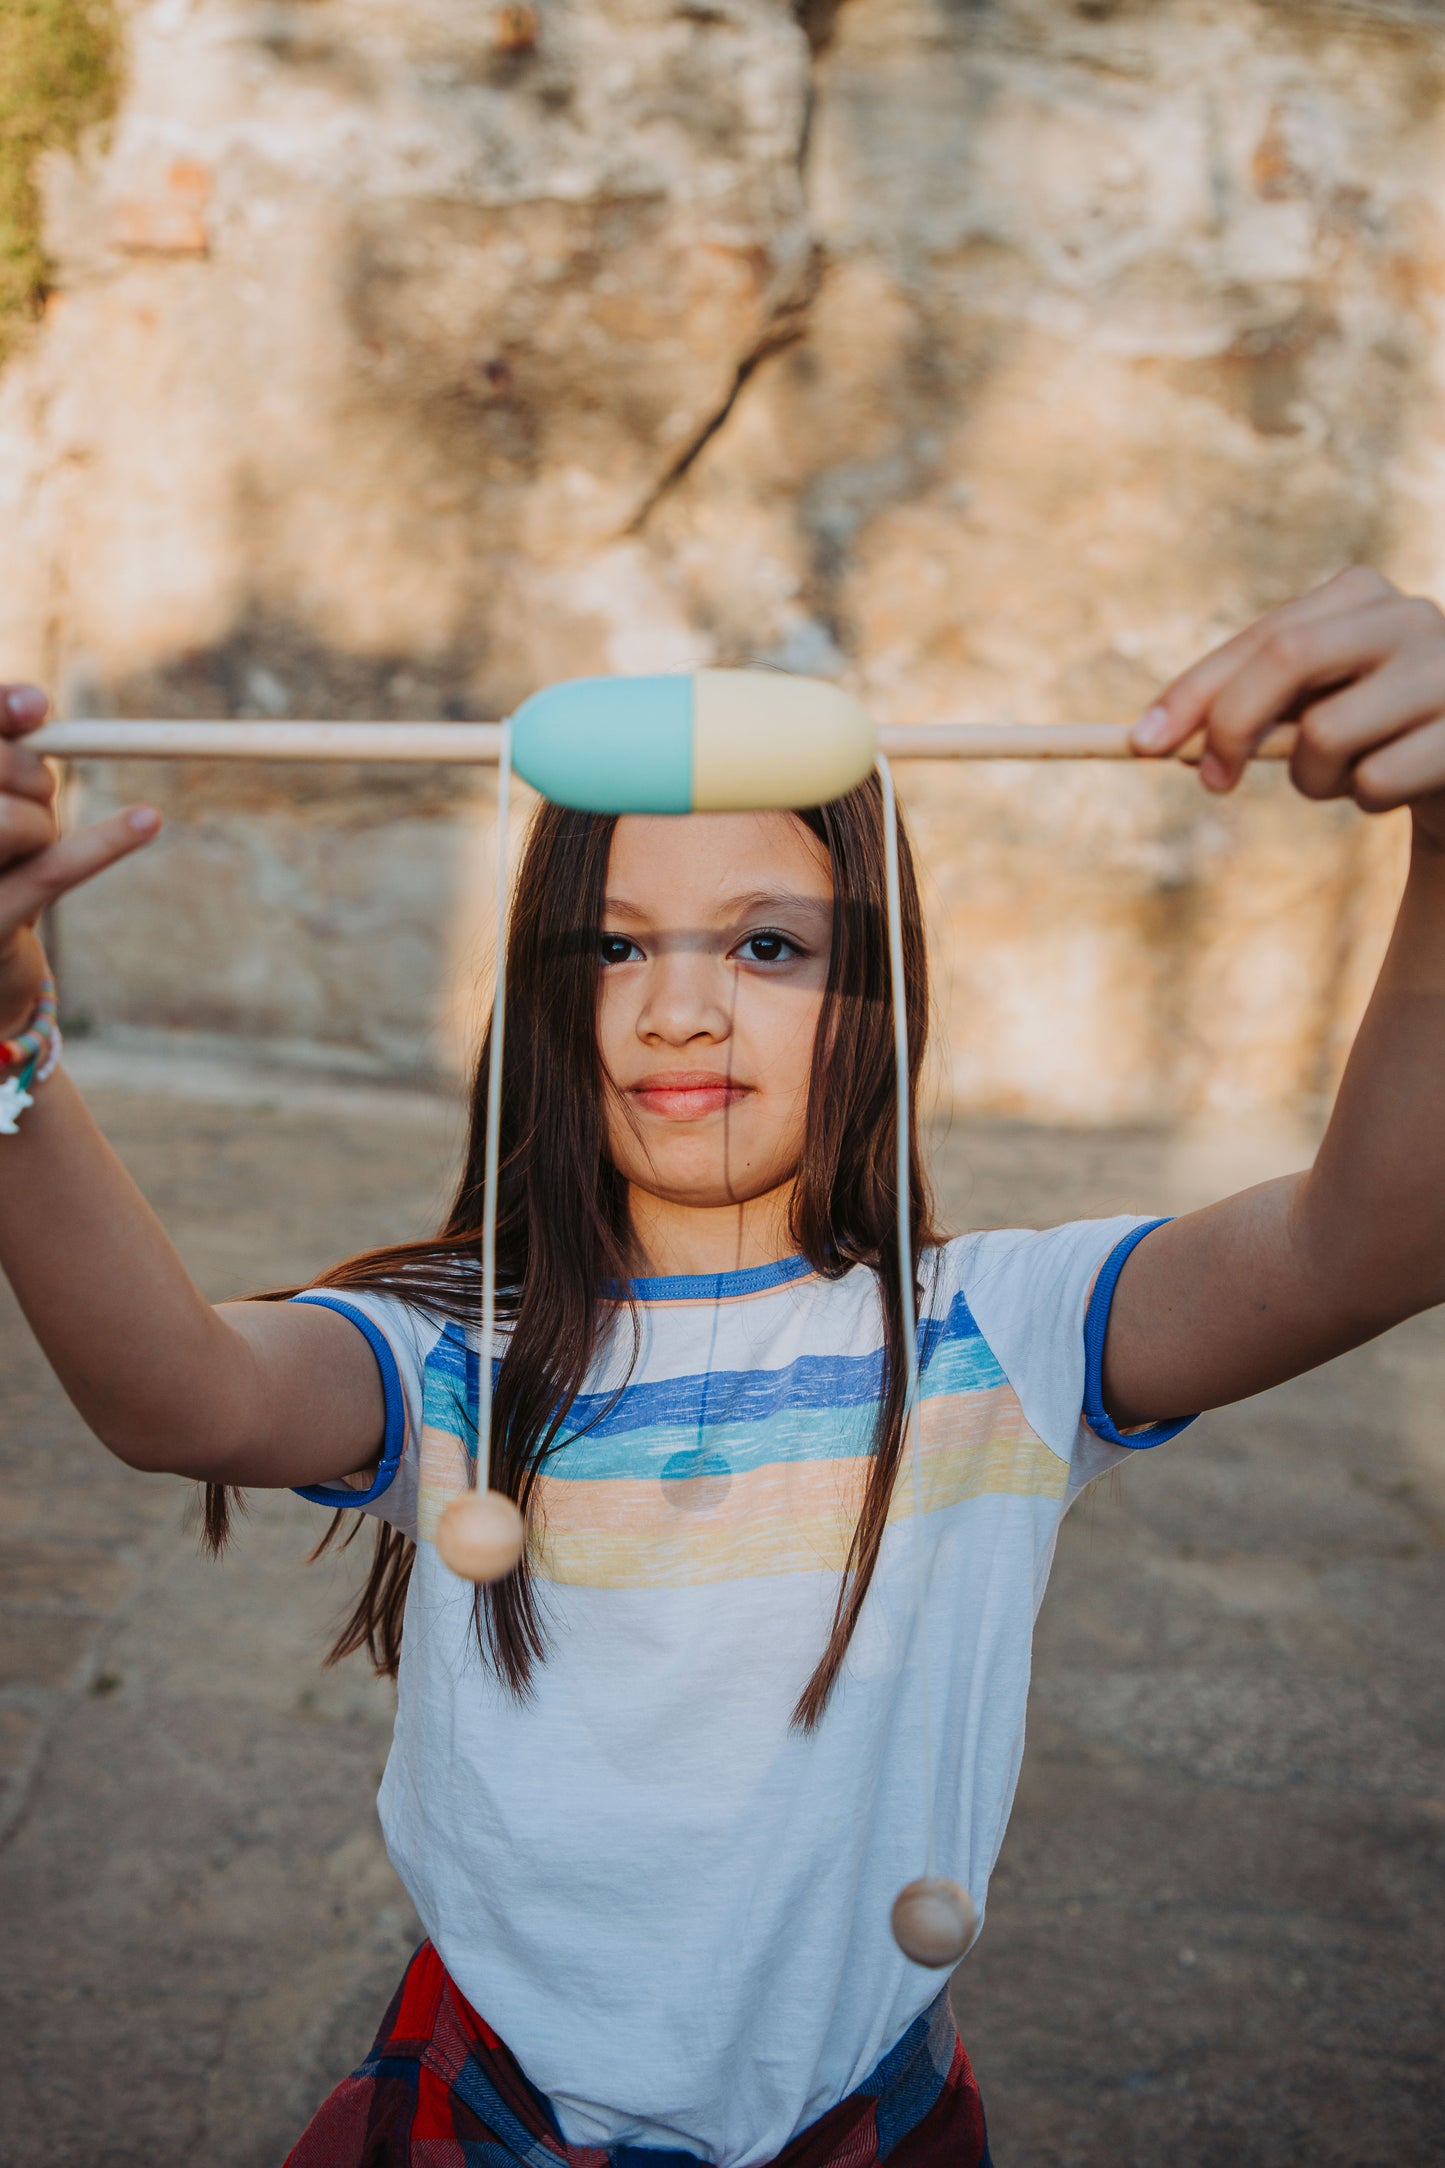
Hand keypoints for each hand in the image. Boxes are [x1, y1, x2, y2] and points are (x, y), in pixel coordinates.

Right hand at [0, 685, 160, 1033]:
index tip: (39, 706)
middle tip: (38, 791)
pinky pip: (52, 871)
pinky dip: (105, 844)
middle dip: (29, 773)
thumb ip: (6, 752)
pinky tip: (148, 821)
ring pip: (15, 821)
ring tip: (30, 848)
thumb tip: (36, 704)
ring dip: (43, 826)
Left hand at [1130, 567, 1444, 842]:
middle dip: (1231, 725)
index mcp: (1363, 595)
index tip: (1143, 741)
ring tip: (1344, 778)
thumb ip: (1241, 705)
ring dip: (1311, 780)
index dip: (1197, 690)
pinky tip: (1396, 787)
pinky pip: (1373, 781)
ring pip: (1325, 733)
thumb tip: (1149, 736)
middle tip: (1210, 782)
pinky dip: (1364, 800)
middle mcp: (1412, 616)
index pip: (1265, 637)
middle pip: (1288, 659)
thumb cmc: (1367, 734)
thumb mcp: (1305, 707)